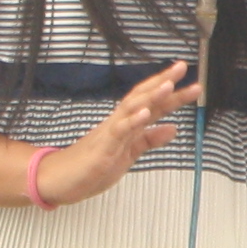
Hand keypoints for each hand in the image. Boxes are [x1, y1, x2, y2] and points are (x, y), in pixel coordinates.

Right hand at [35, 62, 198, 208]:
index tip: (188, 79)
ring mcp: (109, 134)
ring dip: (150, 96)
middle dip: (162, 83)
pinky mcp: (102, 148)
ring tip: (168, 85)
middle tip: (181, 68)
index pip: (151, 103)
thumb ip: (149, 140)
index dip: (170, 91)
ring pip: (131, 109)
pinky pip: (118, 132)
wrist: (58, 180)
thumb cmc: (90, 166)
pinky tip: (145, 114)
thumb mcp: (129, 154)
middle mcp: (118, 123)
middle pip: (142, 97)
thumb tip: (173, 129)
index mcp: (126, 125)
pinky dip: (132, 122)